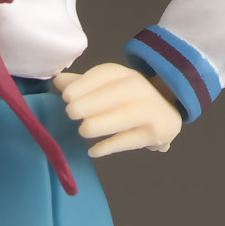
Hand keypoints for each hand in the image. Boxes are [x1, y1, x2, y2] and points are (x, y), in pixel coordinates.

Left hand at [53, 63, 182, 157]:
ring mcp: (149, 111)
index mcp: (125, 75)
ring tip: (83, 130)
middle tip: (71, 113)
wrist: (167, 114)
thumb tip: (57, 82)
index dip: (85, 84)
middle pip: (116, 93)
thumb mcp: (109, 88)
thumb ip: (83, 85)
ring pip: (124, 117)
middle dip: (91, 102)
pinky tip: (93, 151)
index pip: (105, 74)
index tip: (66, 95)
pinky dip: (109, 146)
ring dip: (101, 124)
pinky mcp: (154, 132)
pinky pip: (128, 140)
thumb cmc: (129, 101)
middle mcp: (139, 89)